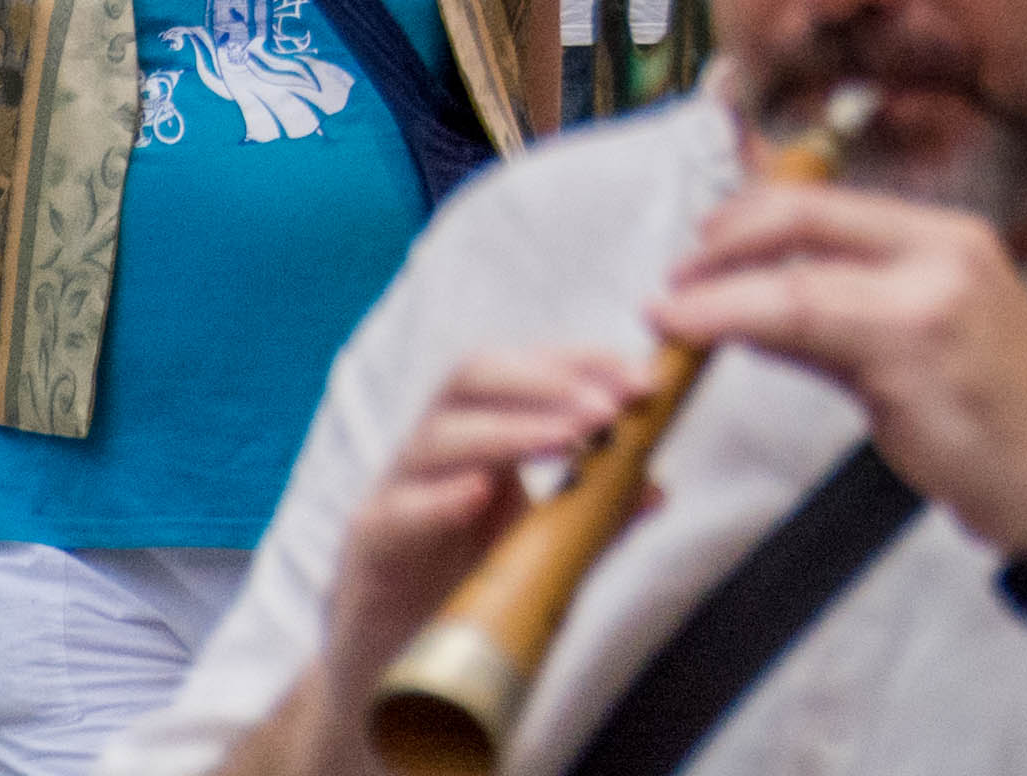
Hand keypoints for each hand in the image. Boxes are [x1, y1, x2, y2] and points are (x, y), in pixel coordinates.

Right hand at [307, 346, 650, 706]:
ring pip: (438, 438)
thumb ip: (591, 515)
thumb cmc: (466, 585)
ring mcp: (395, 494)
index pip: (523, 370)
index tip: (642, 379)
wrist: (393, 664)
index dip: (582, 363)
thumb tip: (656, 491)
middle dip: (548, 382)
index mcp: (478, 435)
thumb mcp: (541, 544)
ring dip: (511, 430)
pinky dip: (438, 500)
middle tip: (609, 406)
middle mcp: (433, 451)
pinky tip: (479, 495)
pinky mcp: (370, 549)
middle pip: (473, 378)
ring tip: (571, 437)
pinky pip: (396, 514)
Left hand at [644, 179, 1026, 556]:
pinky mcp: (911, 349)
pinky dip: (739, 324)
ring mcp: (932, 296)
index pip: (833, 203)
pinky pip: (803, 326)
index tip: (705, 243)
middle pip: (810, 218)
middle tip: (674, 278)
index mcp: (952, 237)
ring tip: (668, 313)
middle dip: (726, 242)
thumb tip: (758, 307)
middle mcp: (946, 249)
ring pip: (797, 279)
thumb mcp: (922, 344)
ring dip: (717, 294)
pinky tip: (703, 336)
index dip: (756, 214)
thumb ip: (845, 317)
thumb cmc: (993, 421)